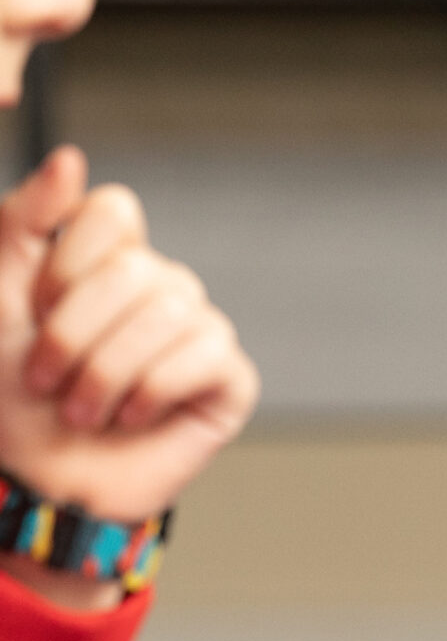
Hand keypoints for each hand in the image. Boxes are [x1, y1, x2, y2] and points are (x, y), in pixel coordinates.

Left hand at [0, 146, 256, 520]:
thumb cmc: (11, 395)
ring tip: (83, 408)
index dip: (68, 263)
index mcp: (109, 261)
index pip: (116, 213)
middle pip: (138, 269)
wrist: (40, 481)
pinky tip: (131, 417)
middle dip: (76, 333)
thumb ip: (22, 221)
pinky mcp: (230, 379)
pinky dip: (152, 390)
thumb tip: (73, 159)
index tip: (35, 311)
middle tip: (46, 379)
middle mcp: (162, 289)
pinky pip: (207, 356)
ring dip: (106, 371)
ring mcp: (201, 332)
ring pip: (171, 312)